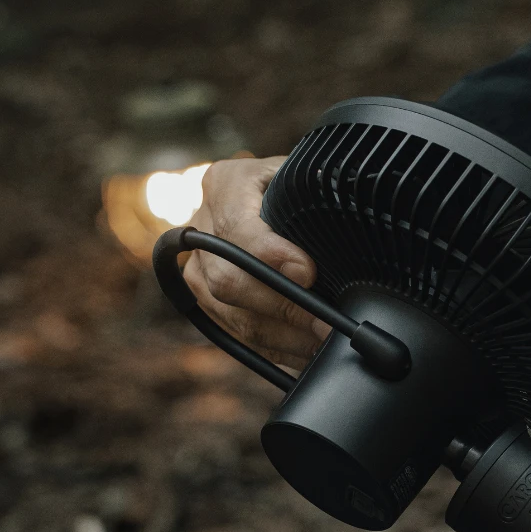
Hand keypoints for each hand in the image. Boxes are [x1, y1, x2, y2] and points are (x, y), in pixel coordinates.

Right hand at [183, 156, 327, 368]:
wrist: (278, 198)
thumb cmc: (301, 187)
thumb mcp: (307, 179)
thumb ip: (316, 198)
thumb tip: (330, 248)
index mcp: (225, 185)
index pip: (238, 227)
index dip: (270, 254)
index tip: (308, 273)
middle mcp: (202, 230)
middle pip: (227, 280)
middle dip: (282, 307)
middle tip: (325, 322)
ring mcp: (200, 271)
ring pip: (231, 315)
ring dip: (283, 336)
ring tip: (324, 343)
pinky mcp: (210, 304)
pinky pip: (239, 335)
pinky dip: (278, 349)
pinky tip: (309, 352)